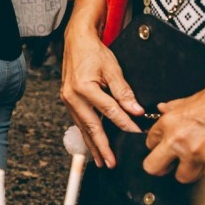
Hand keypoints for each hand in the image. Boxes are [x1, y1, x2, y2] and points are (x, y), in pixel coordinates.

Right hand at [60, 23, 143, 167]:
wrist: (76, 41)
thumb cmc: (93, 52)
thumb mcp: (112, 68)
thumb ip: (124, 91)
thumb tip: (136, 110)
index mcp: (84, 88)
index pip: (109, 111)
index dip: (124, 123)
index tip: (136, 134)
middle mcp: (72, 96)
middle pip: (90, 126)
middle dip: (101, 147)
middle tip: (110, 163)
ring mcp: (68, 100)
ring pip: (82, 127)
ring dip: (92, 145)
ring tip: (101, 160)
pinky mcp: (68, 100)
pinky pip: (78, 121)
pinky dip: (86, 134)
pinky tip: (92, 143)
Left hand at [143, 79, 204, 183]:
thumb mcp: (192, 99)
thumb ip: (175, 107)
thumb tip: (163, 108)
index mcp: (170, 123)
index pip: (150, 142)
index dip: (155, 145)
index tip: (159, 147)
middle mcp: (180, 141)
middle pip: (154, 166)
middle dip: (159, 167)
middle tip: (166, 166)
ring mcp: (198, 154)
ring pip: (183, 176)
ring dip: (188, 172)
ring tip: (194, 165)